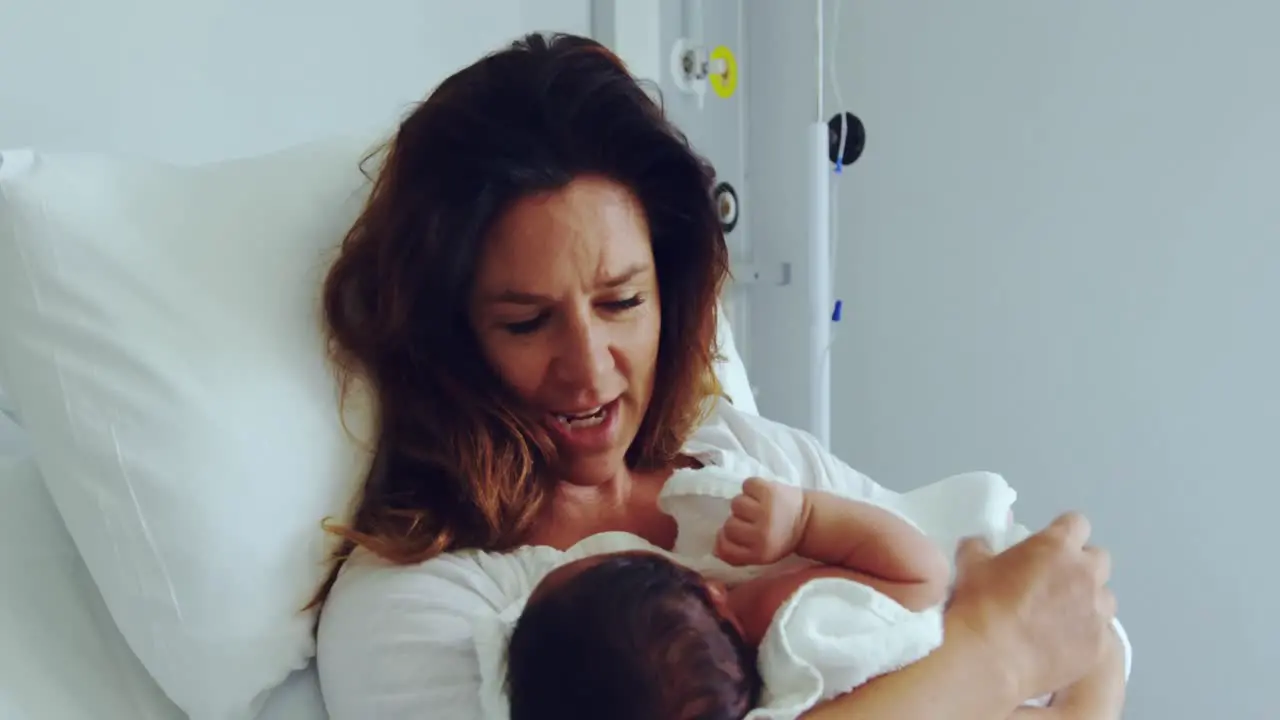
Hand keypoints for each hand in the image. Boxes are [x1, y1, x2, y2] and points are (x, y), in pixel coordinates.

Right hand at [714, 477, 806, 565]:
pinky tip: (762, 495)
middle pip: (728, 525)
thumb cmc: (780, 538)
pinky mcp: (769, 490)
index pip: (725, 548)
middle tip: (753, 520)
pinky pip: (746, 485)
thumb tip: (713, 546)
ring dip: (744, 504)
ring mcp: (765, 510)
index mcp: (760, 553)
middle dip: (738, 521)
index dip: (725, 540)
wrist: (809, 520)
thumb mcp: (760, 555)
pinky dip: (752, 488)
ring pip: (735, 504)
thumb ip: (736, 554)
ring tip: (758, 506)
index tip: (736, 535)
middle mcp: (762, 533)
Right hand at [947, 512, 1116, 703]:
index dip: (1063, 533)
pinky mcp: (1098, 645)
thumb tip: (981, 545)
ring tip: (1061, 616)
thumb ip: (981, 547)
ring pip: (1105, 597)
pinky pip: (1099, 633)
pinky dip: (1084, 634)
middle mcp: (1085, 574)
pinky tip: (1060, 643)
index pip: (1077, 524)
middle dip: (1082, 566)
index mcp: (1057, 546)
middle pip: (1099, 558)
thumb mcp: (970, 564)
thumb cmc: (980, 605)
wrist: (991, 657)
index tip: (1049, 546)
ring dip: (1088, 601)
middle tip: (1056, 580)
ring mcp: (1096, 611)